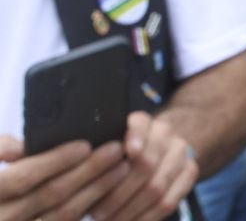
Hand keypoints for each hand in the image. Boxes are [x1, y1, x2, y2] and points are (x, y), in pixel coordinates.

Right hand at [0, 135, 127, 220]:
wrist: (4, 212)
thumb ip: (1, 149)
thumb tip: (21, 147)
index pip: (25, 177)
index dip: (56, 161)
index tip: (85, 146)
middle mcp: (5, 217)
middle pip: (51, 194)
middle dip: (87, 171)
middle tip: (115, 151)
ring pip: (65, 214)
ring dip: (96, 190)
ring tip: (120, 169)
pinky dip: (88, 208)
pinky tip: (106, 192)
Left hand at [91, 112, 196, 220]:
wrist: (160, 147)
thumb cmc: (119, 154)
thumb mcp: (108, 146)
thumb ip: (99, 156)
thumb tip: (79, 171)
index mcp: (143, 122)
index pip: (140, 126)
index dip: (135, 137)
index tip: (127, 152)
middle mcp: (165, 134)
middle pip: (147, 164)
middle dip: (119, 193)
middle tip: (96, 214)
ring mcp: (181, 153)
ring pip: (157, 187)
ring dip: (130, 210)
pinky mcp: (190, 173)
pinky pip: (169, 201)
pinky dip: (147, 217)